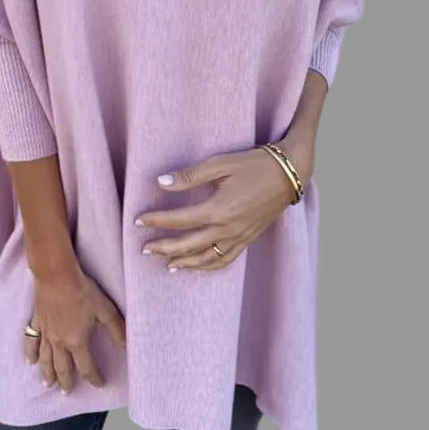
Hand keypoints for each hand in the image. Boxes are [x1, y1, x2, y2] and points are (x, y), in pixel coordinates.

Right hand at [24, 262, 125, 393]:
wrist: (57, 276)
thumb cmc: (82, 292)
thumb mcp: (105, 309)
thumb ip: (116, 328)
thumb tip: (126, 345)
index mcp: (77, 341)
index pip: (86, 366)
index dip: (93, 377)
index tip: (99, 383)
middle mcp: (59, 342)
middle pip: (62, 368)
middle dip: (66, 381)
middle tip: (67, 392)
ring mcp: (46, 333)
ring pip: (45, 359)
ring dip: (47, 373)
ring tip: (48, 384)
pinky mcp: (37, 321)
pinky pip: (31, 341)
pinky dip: (30, 353)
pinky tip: (29, 361)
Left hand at [135, 137, 311, 270]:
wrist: (289, 173)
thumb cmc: (255, 164)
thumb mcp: (221, 164)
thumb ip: (190, 176)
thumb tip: (161, 182)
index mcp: (218, 209)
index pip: (179, 220)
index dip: (157, 221)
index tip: (138, 220)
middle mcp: (228, 229)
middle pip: (188, 245)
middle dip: (164, 248)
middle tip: (144, 249)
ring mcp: (239, 237)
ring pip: (207, 258)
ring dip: (185, 263)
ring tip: (167, 265)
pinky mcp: (248, 238)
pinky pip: (226, 259)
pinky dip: (209, 266)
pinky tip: (199, 266)